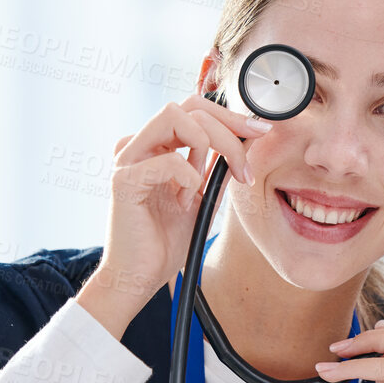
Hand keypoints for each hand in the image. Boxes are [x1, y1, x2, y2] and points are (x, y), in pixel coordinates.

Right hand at [76, 97, 271, 337]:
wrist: (140, 276)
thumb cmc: (166, 240)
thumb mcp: (204, 197)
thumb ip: (220, 168)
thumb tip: (248, 141)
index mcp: (156, 146)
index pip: (193, 109)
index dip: (230, 116)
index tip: (260, 132)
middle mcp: (139, 145)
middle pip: (188, 106)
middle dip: (227, 128)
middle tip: (244, 163)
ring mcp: (128, 159)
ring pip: (174, 117)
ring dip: (207, 146)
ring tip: (204, 183)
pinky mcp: (123, 180)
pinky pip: (168, 160)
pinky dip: (188, 176)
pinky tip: (186, 200)